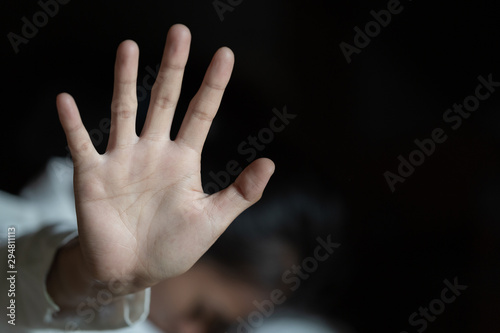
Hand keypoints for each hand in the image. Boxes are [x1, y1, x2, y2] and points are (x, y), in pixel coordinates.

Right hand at [55, 24, 274, 292]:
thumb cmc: (172, 247)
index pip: (201, 113)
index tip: (226, 54)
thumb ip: (240, 193)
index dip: (213, 85)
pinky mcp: (92, 175)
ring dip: (125, 80)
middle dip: (173, 67)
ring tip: (129, 46)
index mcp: (183, 160)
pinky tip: (66, 99)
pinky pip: (79, 144)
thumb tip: (270, 163)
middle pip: (164, 100)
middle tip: (180, 32)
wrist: (130, 271)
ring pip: (124, 111)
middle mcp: (153, 152)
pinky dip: (72, 124)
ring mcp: (122, 160)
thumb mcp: (212, 220)